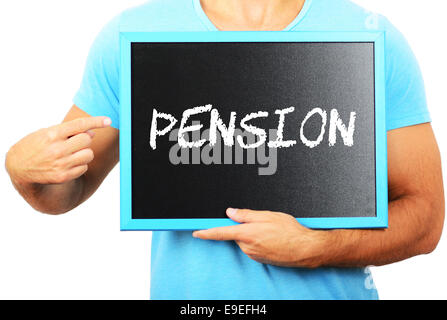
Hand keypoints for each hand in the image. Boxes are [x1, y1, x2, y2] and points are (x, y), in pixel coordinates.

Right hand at [6, 116, 110, 185]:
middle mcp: (57, 149)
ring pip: (89, 154)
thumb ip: (68, 131)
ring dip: (84, 152)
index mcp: (53, 134)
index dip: (96, 121)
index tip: (108, 120)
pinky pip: (84, 168)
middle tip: (75, 141)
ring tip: (72, 153)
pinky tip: (68, 163)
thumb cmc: (36, 145)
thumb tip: (91, 133)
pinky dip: (80, 164)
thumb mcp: (47, 132)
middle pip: (87, 140)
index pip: (79, 125)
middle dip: (85, 139)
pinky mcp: (63, 176)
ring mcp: (61, 164)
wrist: (18, 166)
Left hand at [193, 208, 328, 267]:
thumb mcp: (267, 215)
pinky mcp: (260, 259)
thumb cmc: (290, 231)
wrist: (305, 249)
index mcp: (246, 234)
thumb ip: (246, 214)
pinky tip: (273, 238)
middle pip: (236, 234)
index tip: (196, 232)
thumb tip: (230, 212)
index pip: (220, 233)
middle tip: (261, 222)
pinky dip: (259, 241)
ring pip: (245, 240)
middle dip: (244, 227)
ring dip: (253, 234)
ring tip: (271, 231)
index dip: (206, 232)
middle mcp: (247, 246)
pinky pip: (253, 247)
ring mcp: (253, 255)